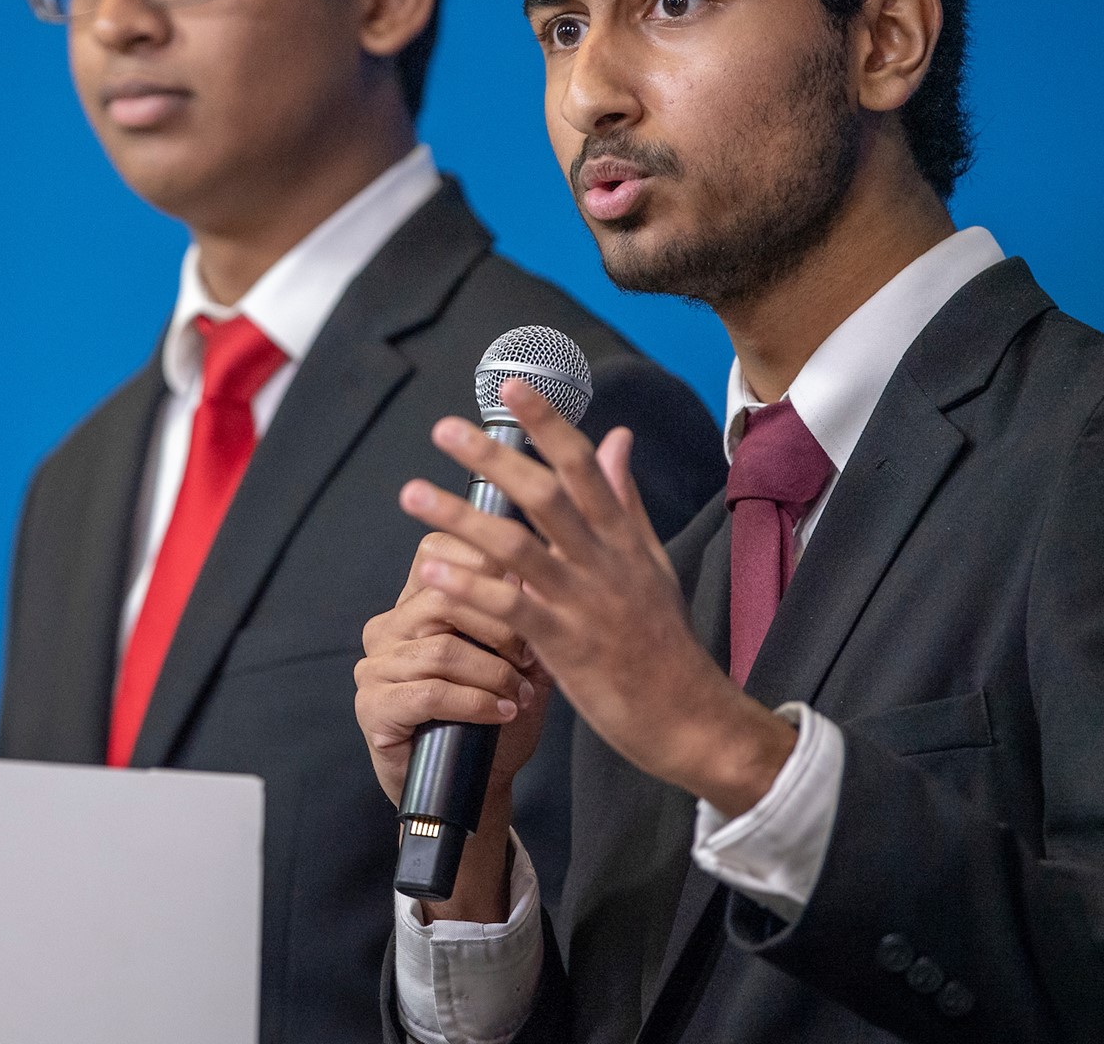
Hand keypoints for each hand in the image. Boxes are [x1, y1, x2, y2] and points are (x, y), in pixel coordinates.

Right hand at [355, 530, 550, 922]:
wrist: (477, 785)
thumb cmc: (497, 717)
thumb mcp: (518, 659)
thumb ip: (523, 613)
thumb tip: (540, 570)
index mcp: (417, 604)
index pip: (436, 552)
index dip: (483, 564)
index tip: (525, 593)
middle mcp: (388, 627)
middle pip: (442, 596)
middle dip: (499, 625)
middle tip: (530, 656)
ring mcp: (375, 666)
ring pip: (440, 648)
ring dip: (492, 673)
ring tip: (519, 692)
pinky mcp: (373, 706)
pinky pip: (428, 692)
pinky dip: (474, 702)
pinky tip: (500, 712)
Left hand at [398, 380, 795, 817]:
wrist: (691, 718)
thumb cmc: (665, 642)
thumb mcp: (653, 561)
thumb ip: (625, 498)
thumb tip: (617, 435)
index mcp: (622, 537)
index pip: (583, 465)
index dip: (548, 423)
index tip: (512, 386)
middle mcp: (603, 561)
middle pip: (545, 495)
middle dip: (493, 458)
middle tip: (444, 429)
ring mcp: (584, 603)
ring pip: (517, 547)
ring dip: (460, 517)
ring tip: (412, 493)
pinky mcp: (567, 649)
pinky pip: (511, 610)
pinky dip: (470, 588)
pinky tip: (432, 570)